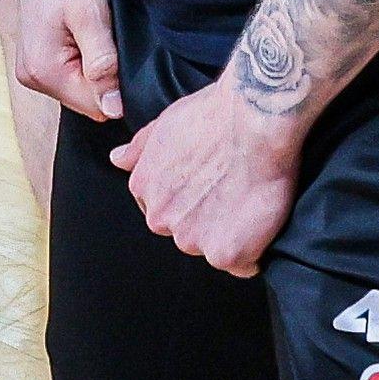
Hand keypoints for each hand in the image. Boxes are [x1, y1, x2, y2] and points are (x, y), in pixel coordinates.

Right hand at [12, 0, 125, 121]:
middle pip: (89, 97)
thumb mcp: (91, 15)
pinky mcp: (41, 48)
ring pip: (84, 82)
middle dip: (110, 74)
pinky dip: (91, 51)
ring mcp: (33, 62)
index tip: (130, 54)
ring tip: (104, 26)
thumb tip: (114, 110)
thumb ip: (102, 65)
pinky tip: (95, 25)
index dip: (122, 87)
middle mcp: (30, 74)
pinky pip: (75, 66)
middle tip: (117, 34)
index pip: (97, 107)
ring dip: (101, 61)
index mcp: (40, 71)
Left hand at [107, 76, 306, 274]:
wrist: (254, 121)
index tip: (210, 185)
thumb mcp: (166, 122)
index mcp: (144, 188)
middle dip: (209, 219)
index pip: (164, 210)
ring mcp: (192, 239)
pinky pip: (243, 264)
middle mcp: (161, 218)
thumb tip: (117, 159)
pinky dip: (255, 250)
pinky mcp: (227, 254)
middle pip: (187, 233)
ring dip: (231, 234)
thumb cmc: (215, 115)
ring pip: (213, 248)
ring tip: (248, 201)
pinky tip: (261, 221)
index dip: (192, 200)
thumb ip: (140, 148)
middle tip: (233, 191)